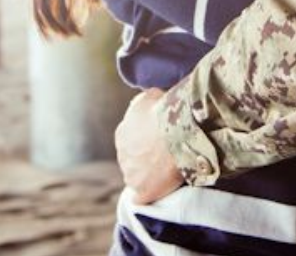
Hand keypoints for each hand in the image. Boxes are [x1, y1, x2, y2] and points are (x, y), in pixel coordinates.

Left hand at [115, 87, 183, 203]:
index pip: (130, 140)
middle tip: (166, 155)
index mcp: (122, 133)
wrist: (174, 130)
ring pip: (138, 179)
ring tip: (168, 172)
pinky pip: (143, 198)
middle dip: (146, 159)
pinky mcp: (143, 192)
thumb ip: (143, 104)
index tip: (158, 140)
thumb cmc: (163, 110)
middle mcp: (122, 155)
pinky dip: (150, 194)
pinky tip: (161, 190)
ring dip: (149, 177)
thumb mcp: (150, 97)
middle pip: (133, 161)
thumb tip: (147, 105)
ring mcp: (131, 176)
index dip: (145, 140)